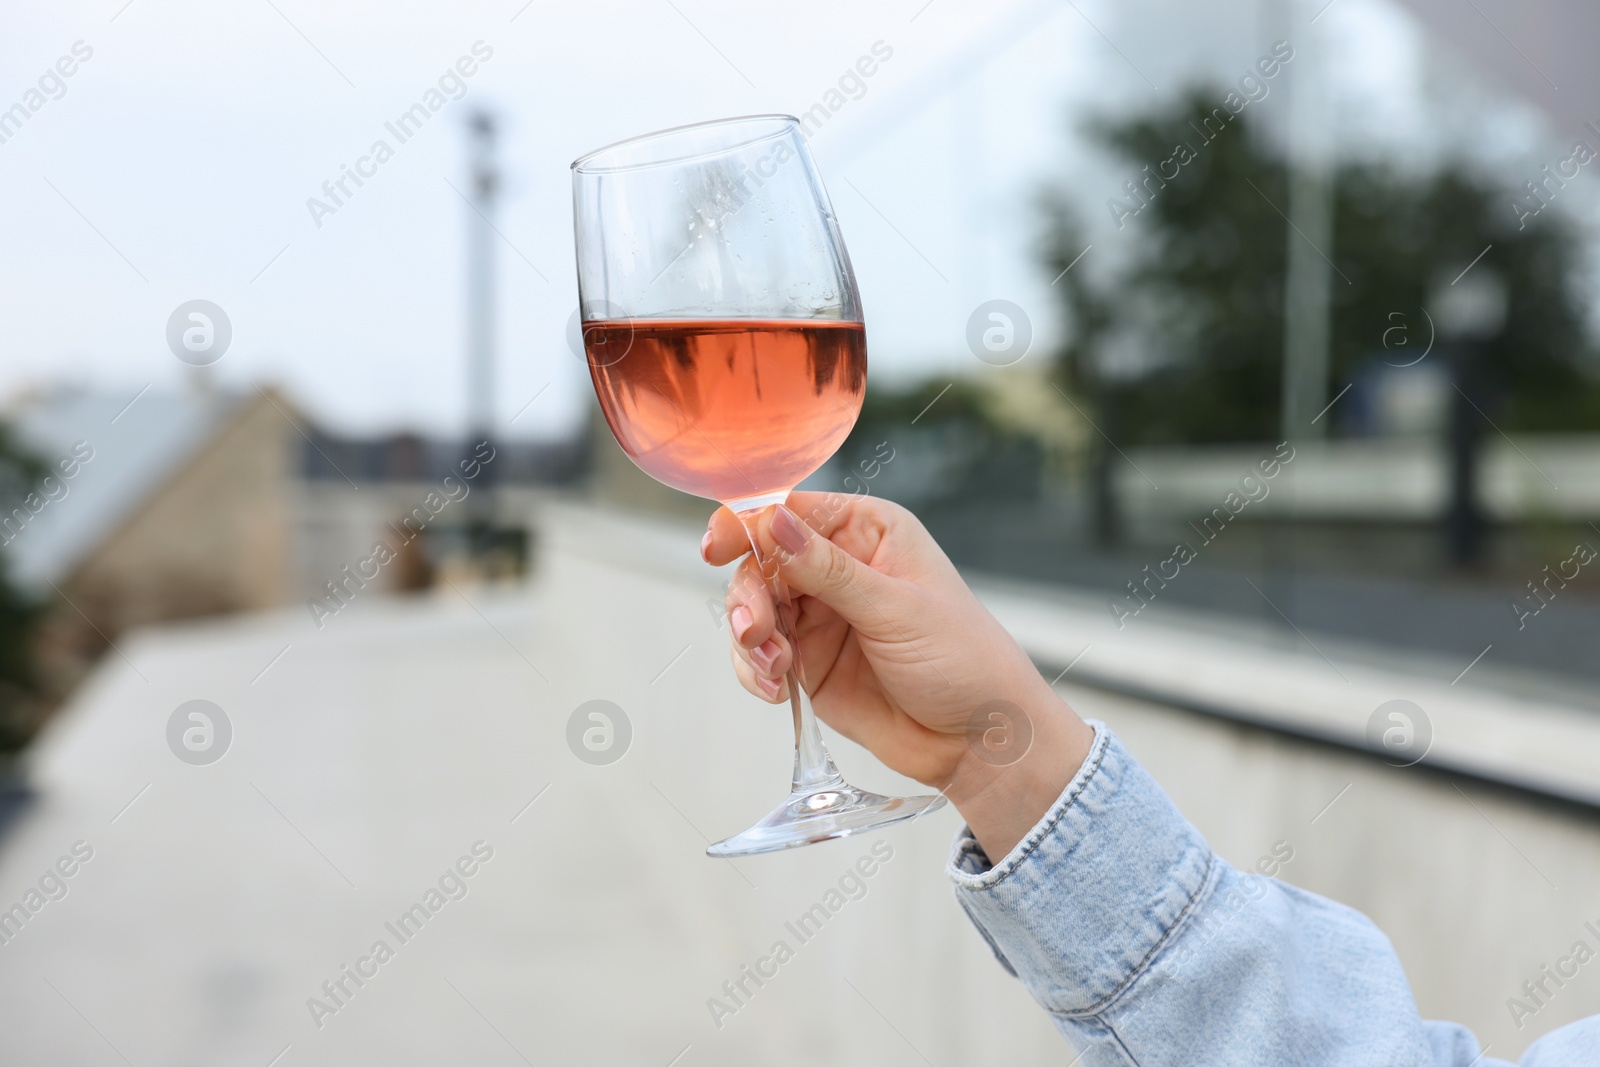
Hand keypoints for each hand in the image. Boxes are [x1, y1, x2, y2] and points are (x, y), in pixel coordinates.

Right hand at [702, 492, 1095, 859]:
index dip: (750, 524)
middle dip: (750, 597)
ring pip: (754, 609)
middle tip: (754, 632)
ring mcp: (820, 615)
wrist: (979, 741)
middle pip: (761, 562)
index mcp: (868, 531)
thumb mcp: (896, 610)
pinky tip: (775, 690)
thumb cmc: (962, 660)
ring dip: (750, 638)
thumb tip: (771, 521)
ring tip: (774, 670)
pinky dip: (756, 670)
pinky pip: (760, 655)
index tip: (718, 546)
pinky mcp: (808, 661)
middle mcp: (838, 566)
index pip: (793, 512)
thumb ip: (828, 570)